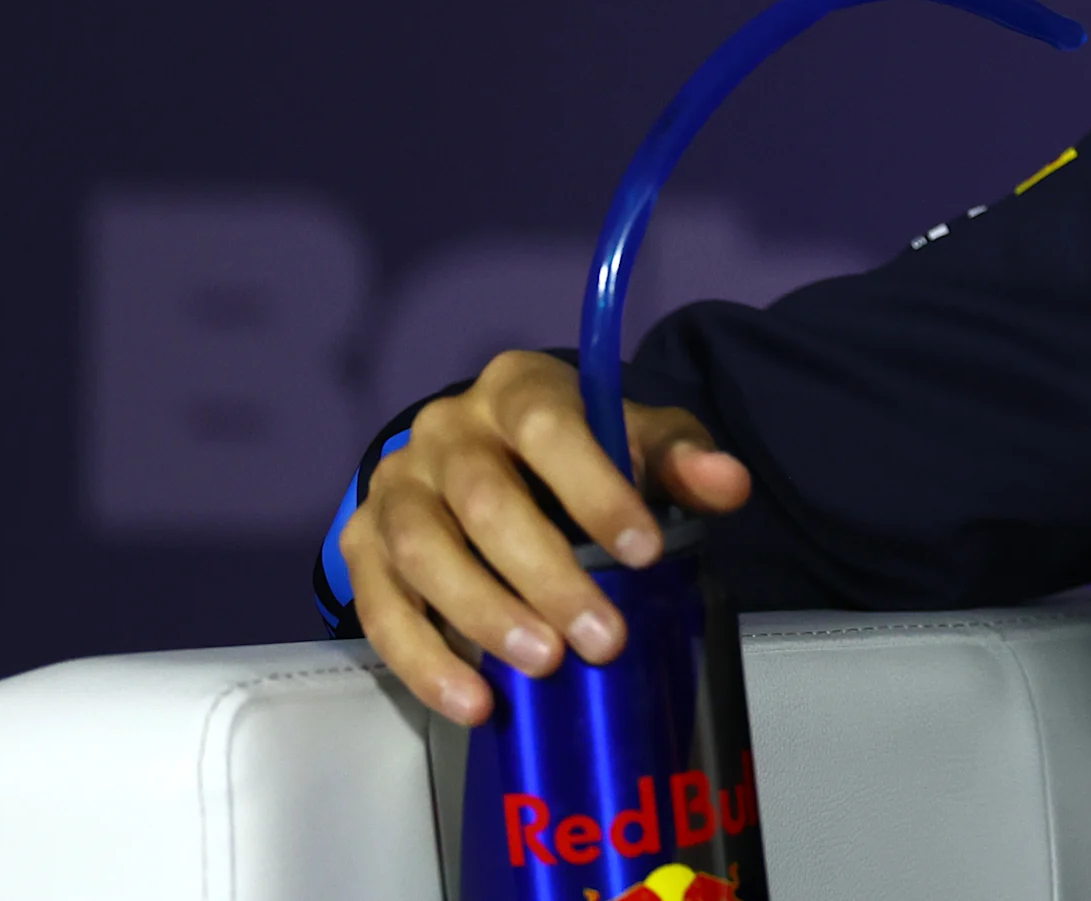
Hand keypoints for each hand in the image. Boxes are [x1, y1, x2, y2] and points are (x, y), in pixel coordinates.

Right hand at [338, 348, 751, 725]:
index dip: (596, 490)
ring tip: (543, 667)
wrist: (493, 461)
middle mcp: (445, 429)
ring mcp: (395, 486)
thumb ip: (682, 461)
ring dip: (483, 616)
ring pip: (423, 551)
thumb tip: (729, 483)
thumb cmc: (580, 454)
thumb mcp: (640, 442)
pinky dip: (424, 661)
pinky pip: (381, 607)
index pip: (551, 430)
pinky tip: (474, 701)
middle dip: (548, 575)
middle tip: (603, 639)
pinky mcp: (361, 543)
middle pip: (485, 501)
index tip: (646, 553)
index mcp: (517, 389)